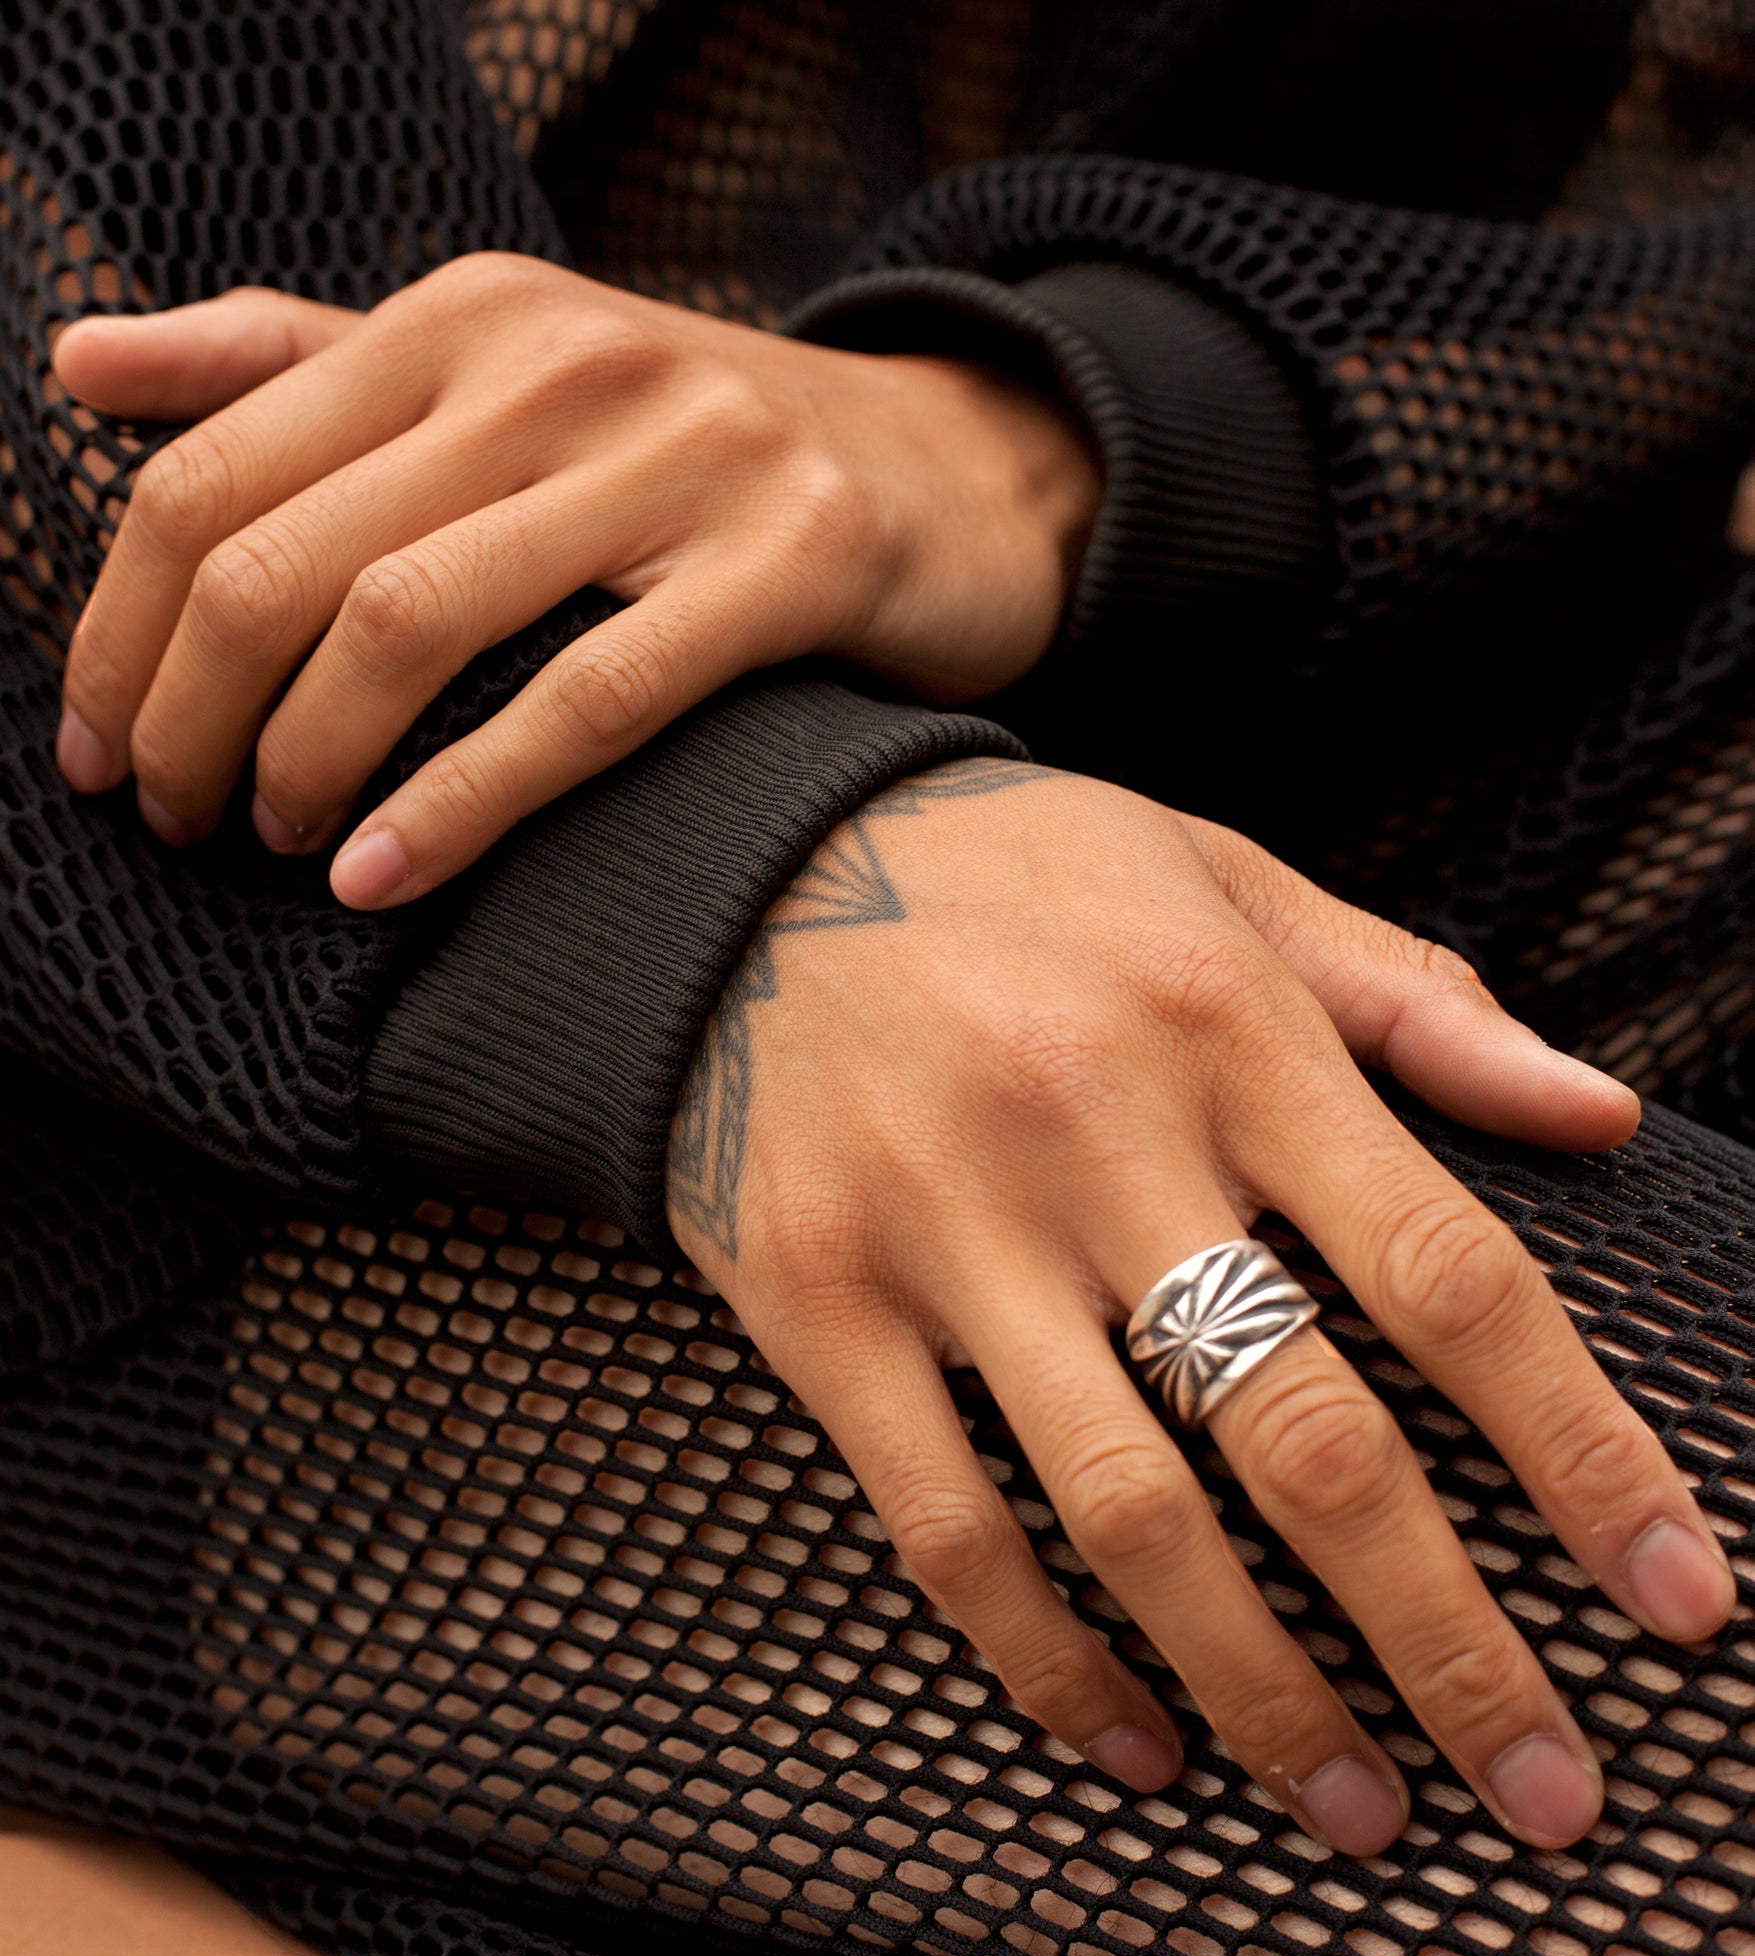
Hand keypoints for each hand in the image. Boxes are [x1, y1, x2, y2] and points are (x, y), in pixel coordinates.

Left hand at [50, 261, 1096, 904]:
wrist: (961, 469)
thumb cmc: (698, 456)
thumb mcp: (501, 374)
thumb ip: (298, 362)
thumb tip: (78, 362)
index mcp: (464, 316)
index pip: (212, 466)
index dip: (118, 627)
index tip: (98, 747)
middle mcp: (558, 361)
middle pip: (282, 551)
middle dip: (189, 715)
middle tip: (175, 820)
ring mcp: (684, 454)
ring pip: (410, 618)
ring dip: (303, 762)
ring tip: (277, 845)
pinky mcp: (791, 560)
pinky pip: (586, 699)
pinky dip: (461, 802)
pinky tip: (384, 881)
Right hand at [666, 761, 1736, 1855]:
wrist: (732, 862)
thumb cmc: (1012, 877)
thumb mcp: (1220, 882)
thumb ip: (1411, 1002)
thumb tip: (1598, 1116)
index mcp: (1226, 1032)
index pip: (1446, 1276)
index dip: (1581, 1455)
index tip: (1677, 1594)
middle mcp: (1095, 1140)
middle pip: (1306, 1439)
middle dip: (1445, 1640)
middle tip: (1543, 1786)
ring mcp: (944, 1232)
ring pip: (1128, 1515)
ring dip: (1262, 1691)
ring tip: (1358, 1805)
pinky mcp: (819, 1304)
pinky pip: (943, 1523)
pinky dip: (1046, 1657)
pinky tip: (1130, 1736)